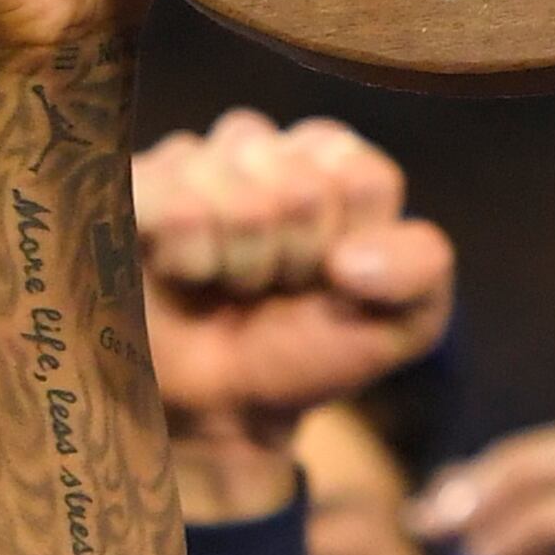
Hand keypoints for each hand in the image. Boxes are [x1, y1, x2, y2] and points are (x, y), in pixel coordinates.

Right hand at [137, 112, 455, 509]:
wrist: (220, 409)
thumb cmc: (307, 350)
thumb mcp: (404, 322)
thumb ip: (422, 268)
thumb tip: (350, 260)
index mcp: (332, 159)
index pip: (364, 181)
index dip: (351, 252)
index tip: (332, 283)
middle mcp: (262, 145)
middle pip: (303, 193)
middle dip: (295, 265)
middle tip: (273, 291)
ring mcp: (192, 159)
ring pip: (243, 203)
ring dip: (243, 270)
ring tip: (229, 285)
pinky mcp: (132, 184)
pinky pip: (178, 209)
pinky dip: (190, 261)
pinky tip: (183, 272)